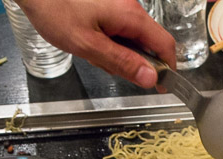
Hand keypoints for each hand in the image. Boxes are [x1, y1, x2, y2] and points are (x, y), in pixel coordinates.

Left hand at [15, 0, 175, 87]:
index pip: (165, 45)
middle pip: (149, 44)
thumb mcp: (89, 45)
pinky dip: (109, 43)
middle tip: (107, 66)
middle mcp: (130, 8)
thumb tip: (151, 78)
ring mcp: (120, 6)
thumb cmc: (56, 10)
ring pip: (132, 39)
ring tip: (91, 52)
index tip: (160, 86)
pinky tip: (89, 43)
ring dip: (118, 53)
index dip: (167, 69)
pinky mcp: (108, 7)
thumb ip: (122, 63)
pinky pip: (119, 31)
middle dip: (134, 62)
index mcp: (131, 16)